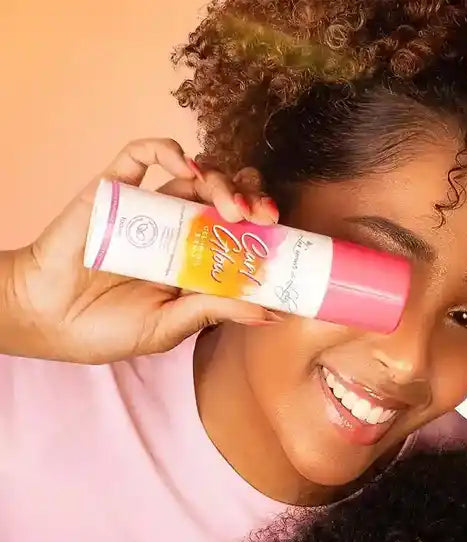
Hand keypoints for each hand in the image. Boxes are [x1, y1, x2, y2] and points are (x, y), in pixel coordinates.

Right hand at [4, 138, 279, 363]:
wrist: (44, 317)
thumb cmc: (106, 328)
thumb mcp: (170, 327)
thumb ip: (215, 312)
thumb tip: (271, 312)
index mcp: (197, 263)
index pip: (241, 234)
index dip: (265, 229)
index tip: (284, 238)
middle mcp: (178, 230)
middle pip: (225, 199)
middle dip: (251, 198)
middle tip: (263, 216)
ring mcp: (148, 207)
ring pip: (195, 175)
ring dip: (221, 180)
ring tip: (231, 205)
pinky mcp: (114, 188)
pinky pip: (141, 154)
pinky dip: (167, 151)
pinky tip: (187, 168)